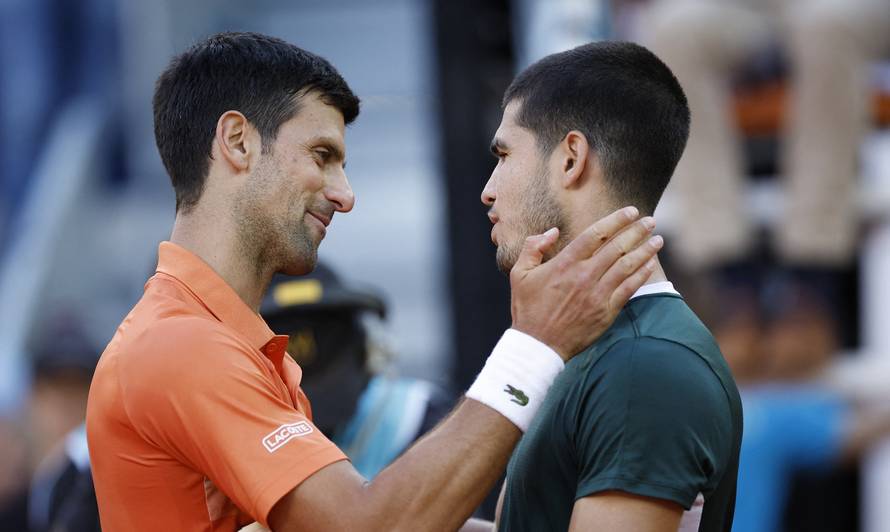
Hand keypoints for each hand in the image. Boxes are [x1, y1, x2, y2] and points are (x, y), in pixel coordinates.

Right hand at [510, 206, 661, 359]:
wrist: (538, 345)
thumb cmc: (528, 309)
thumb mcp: (520, 274)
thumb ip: (533, 247)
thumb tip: (553, 232)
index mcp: (565, 263)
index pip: (596, 234)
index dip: (616, 219)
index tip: (631, 211)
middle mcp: (584, 275)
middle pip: (617, 246)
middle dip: (637, 230)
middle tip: (650, 220)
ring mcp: (597, 294)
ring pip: (628, 265)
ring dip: (645, 250)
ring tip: (657, 239)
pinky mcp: (606, 311)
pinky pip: (629, 288)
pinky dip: (642, 274)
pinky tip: (651, 264)